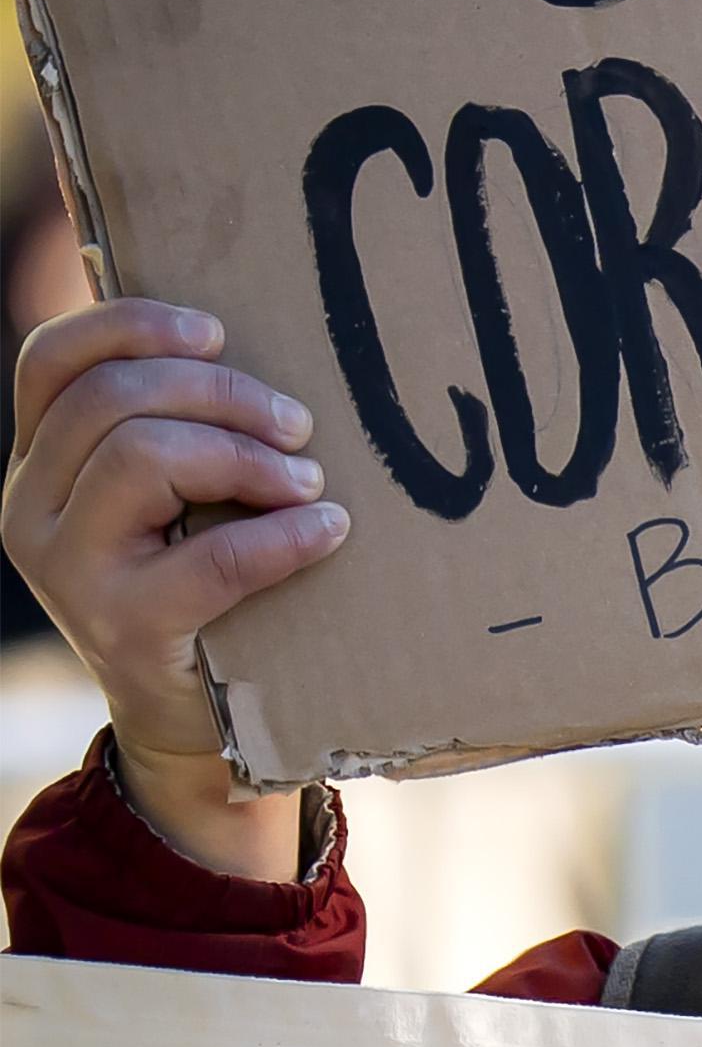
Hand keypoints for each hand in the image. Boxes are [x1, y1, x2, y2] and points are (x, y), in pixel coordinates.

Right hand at [1, 297, 344, 883]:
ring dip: (246, 457)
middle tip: (298, 428)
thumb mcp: (169, 503)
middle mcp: (30, 508)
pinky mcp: (123, 626)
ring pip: (141, 455)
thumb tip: (242, 345)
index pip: (52, 359)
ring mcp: (66, 569)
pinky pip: (209, 557)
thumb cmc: (203, 588)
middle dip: (222, 394)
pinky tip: (328, 529)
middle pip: (110, 398)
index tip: (219, 330)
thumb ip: (173, 430)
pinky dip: (282, 535)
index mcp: (36, 464)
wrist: (192, 722)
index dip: (132, 324)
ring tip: (309, 482)